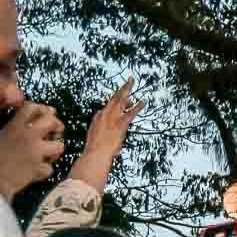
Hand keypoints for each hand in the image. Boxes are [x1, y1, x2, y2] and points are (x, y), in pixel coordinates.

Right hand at [0, 101, 63, 195]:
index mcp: (15, 127)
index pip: (32, 108)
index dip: (38, 108)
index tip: (38, 112)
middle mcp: (29, 138)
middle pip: (52, 122)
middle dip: (55, 123)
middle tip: (52, 129)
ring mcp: (36, 155)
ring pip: (59, 146)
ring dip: (55, 147)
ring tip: (49, 149)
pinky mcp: (37, 171)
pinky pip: (50, 168)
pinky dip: (45, 169)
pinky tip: (38, 169)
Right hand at [72, 76, 144, 190]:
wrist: (94, 156)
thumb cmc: (93, 155)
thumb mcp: (93, 147)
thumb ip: (97, 144)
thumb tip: (100, 151)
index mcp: (97, 121)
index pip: (106, 109)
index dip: (112, 104)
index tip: (118, 99)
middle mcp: (103, 116)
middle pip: (112, 99)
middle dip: (120, 89)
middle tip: (128, 81)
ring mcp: (111, 118)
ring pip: (120, 100)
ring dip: (127, 90)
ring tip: (133, 81)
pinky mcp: (119, 123)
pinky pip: (130, 112)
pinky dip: (137, 107)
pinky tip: (144, 101)